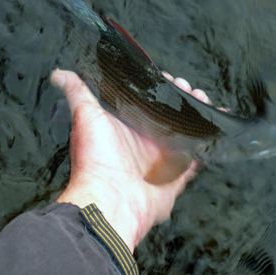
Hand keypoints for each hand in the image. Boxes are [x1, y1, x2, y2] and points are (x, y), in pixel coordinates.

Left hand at [50, 69, 209, 251]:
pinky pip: (197, 157)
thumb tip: (59, 73)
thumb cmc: (96, 160)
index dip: (161, 87)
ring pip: (186, 131)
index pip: (148, 100)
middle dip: (183, 98)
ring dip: (198, 115)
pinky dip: (208, 142)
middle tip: (190, 89)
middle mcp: (145, 140)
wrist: (111, 201)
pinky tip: (216, 127)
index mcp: (127, 126)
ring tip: (204, 101)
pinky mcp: (177, 175)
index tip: (170, 77)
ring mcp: (162, 158)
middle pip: (170, 114)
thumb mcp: (86, 117)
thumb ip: (78, 92)